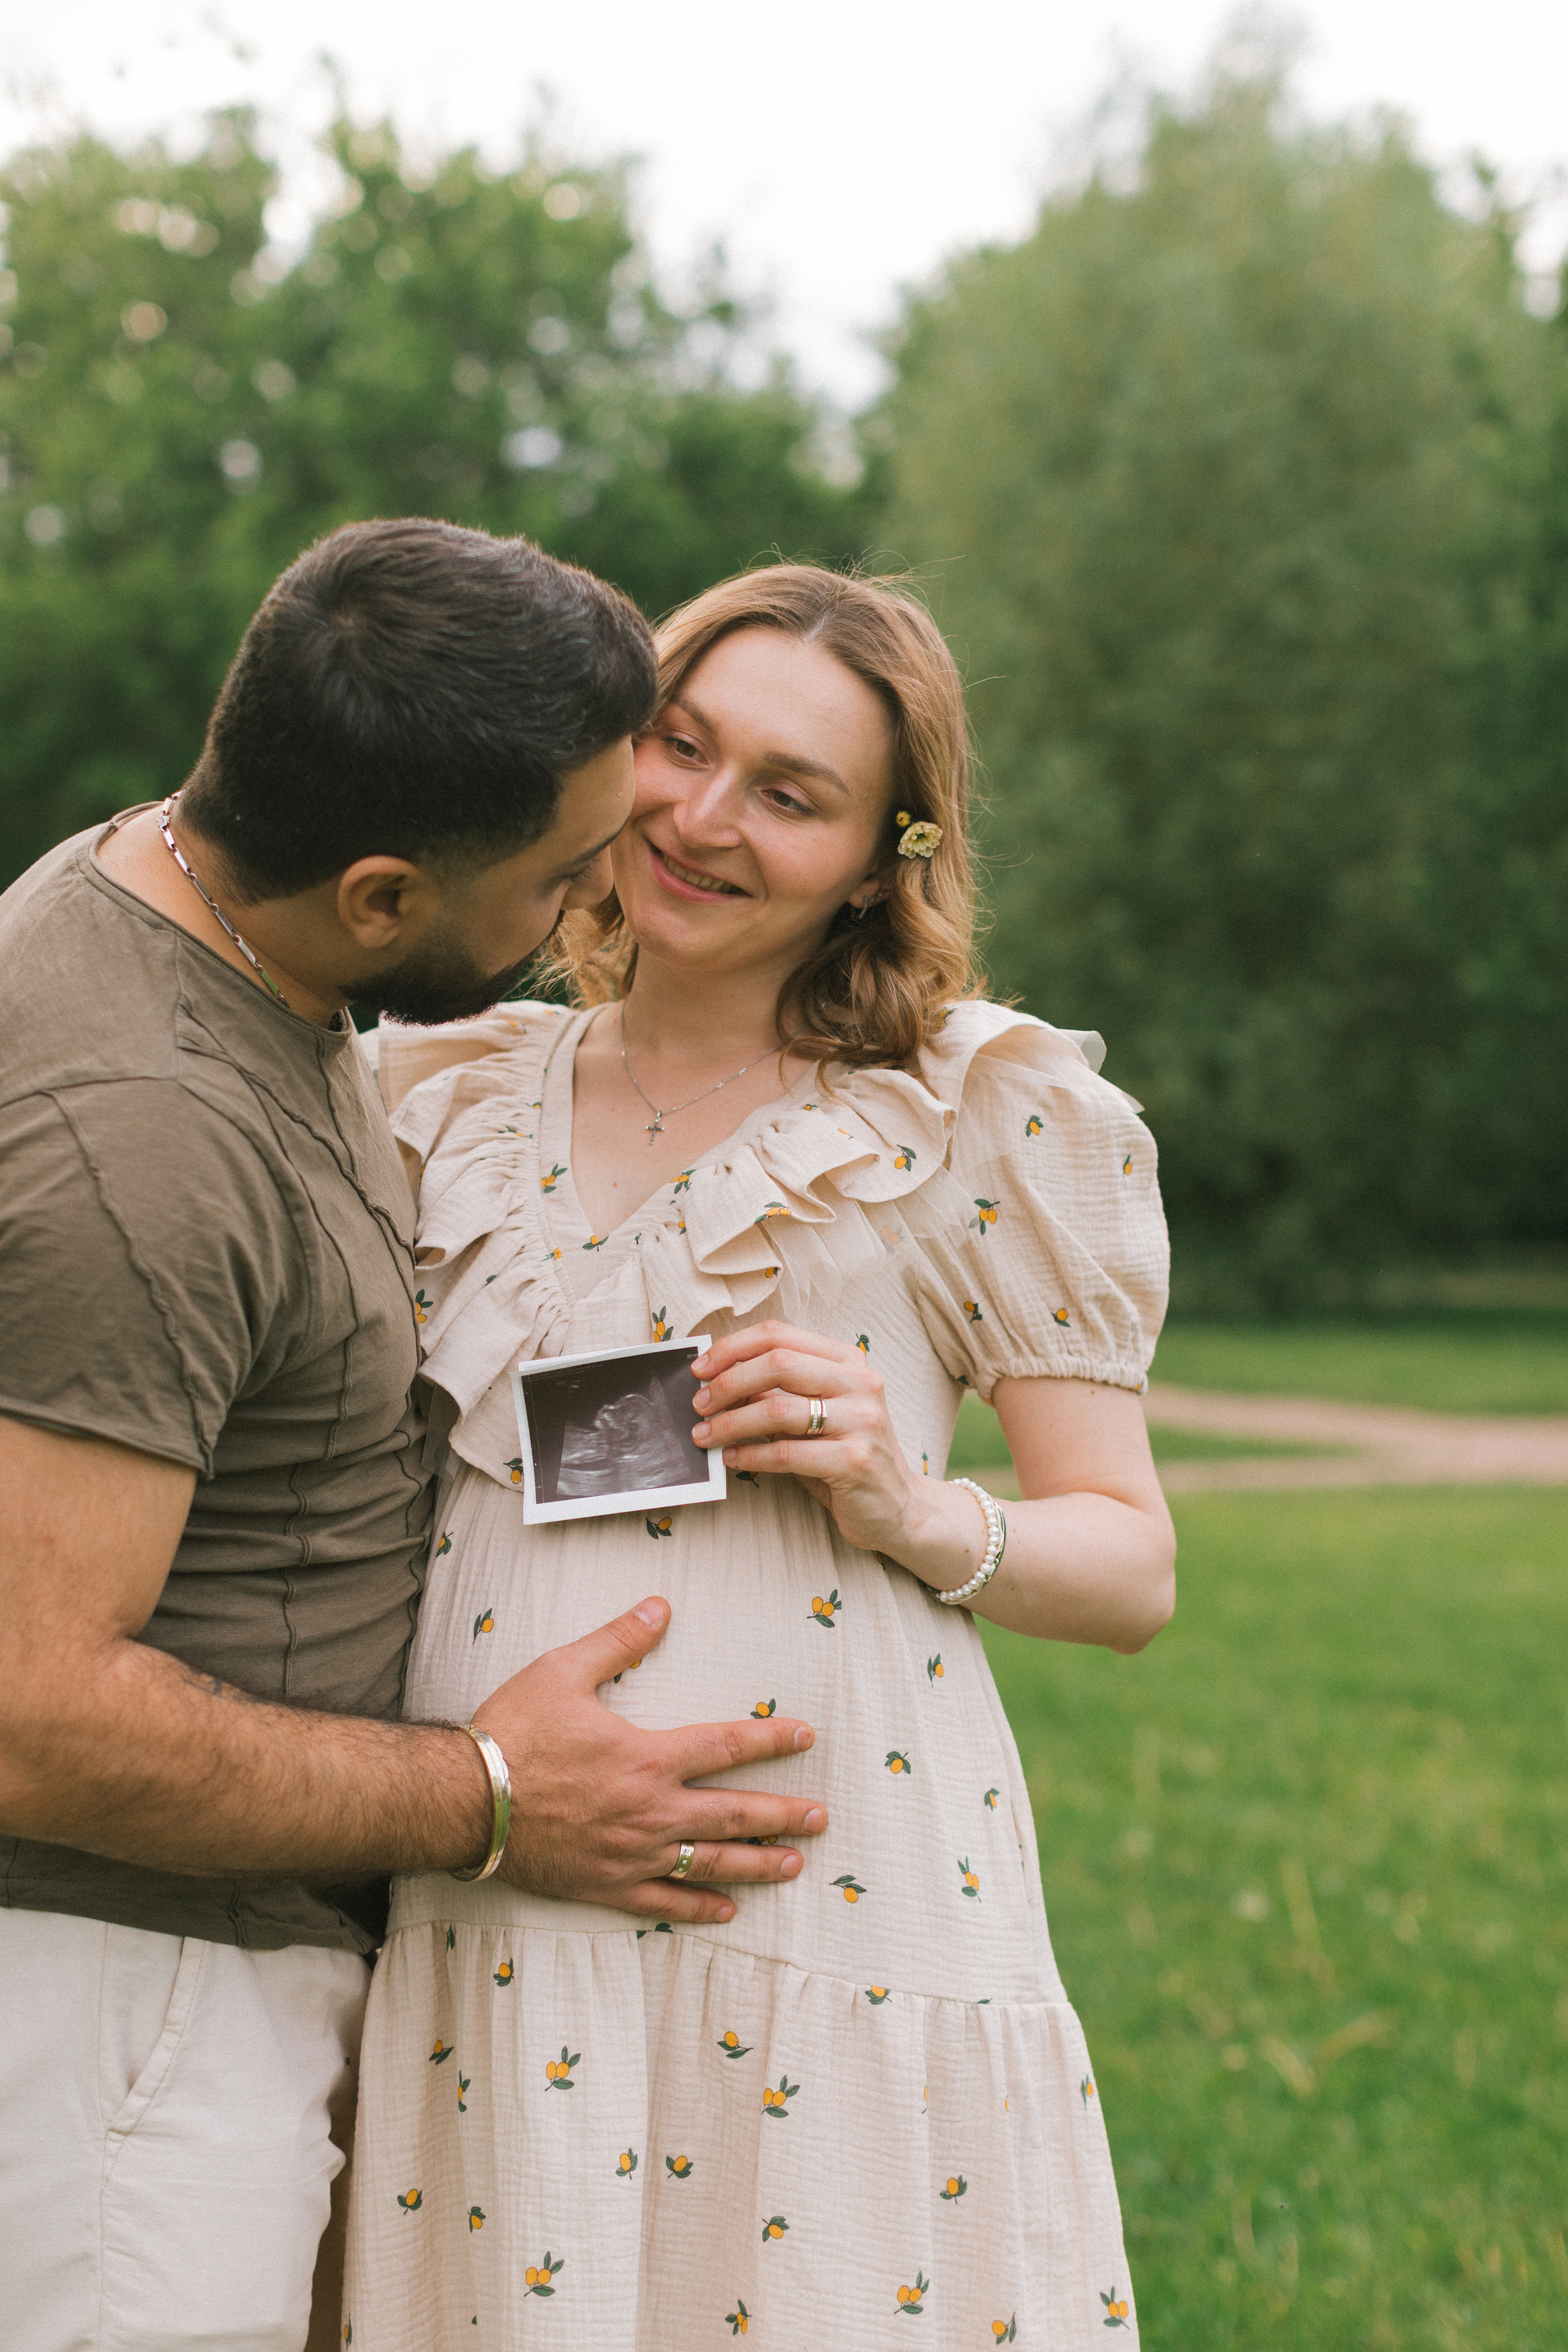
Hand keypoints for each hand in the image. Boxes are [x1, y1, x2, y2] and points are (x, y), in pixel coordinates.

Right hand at [472, 1594, 826, 1924]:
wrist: (464, 1800)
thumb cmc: (512, 1732)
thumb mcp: (564, 1671)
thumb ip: (618, 1640)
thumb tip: (660, 1605)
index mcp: (647, 1757)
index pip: (727, 1745)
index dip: (771, 1740)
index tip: (805, 1737)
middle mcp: (650, 1810)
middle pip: (733, 1813)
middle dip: (782, 1815)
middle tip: (821, 1818)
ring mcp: (631, 1853)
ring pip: (709, 1862)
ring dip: (757, 1862)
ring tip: (794, 1864)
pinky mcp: (605, 1885)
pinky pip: (663, 1900)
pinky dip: (699, 1906)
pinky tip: (727, 1908)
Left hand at [691, 1319, 957, 1566]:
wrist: (898, 1507)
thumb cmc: (846, 1455)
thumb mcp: (816, 1414)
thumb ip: (779, 1392)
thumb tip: (719, 1379)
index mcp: (848, 1361)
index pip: (780, 1335)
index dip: (733, 1347)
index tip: (700, 1368)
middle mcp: (861, 1383)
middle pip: (778, 1362)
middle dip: (728, 1382)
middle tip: (699, 1403)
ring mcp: (862, 1421)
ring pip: (779, 1409)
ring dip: (731, 1422)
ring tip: (705, 1435)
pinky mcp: (855, 1461)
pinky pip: (787, 1453)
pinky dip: (751, 1455)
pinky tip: (733, 1458)